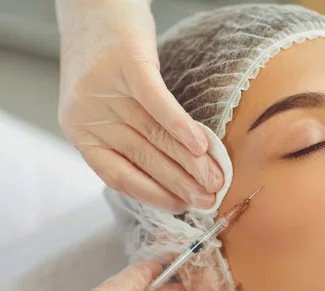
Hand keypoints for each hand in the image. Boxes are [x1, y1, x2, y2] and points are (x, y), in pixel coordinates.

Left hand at [55, 0, 222, 211]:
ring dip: (189, 162)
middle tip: (209, 199)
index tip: (181, 207)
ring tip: (214, 179)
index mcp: (80, 131)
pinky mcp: (126, 62)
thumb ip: (131, 135)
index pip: (119, 175)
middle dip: (180, 183)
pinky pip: (156, 101)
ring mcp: (103, 88)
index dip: (154, 195)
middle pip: (143, 157)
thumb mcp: (109, 104)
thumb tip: (177, 173)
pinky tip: (200, 145)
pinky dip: (180, 125)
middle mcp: (86, 114)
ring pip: (155, 134)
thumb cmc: (106, 60)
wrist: (94, 5)